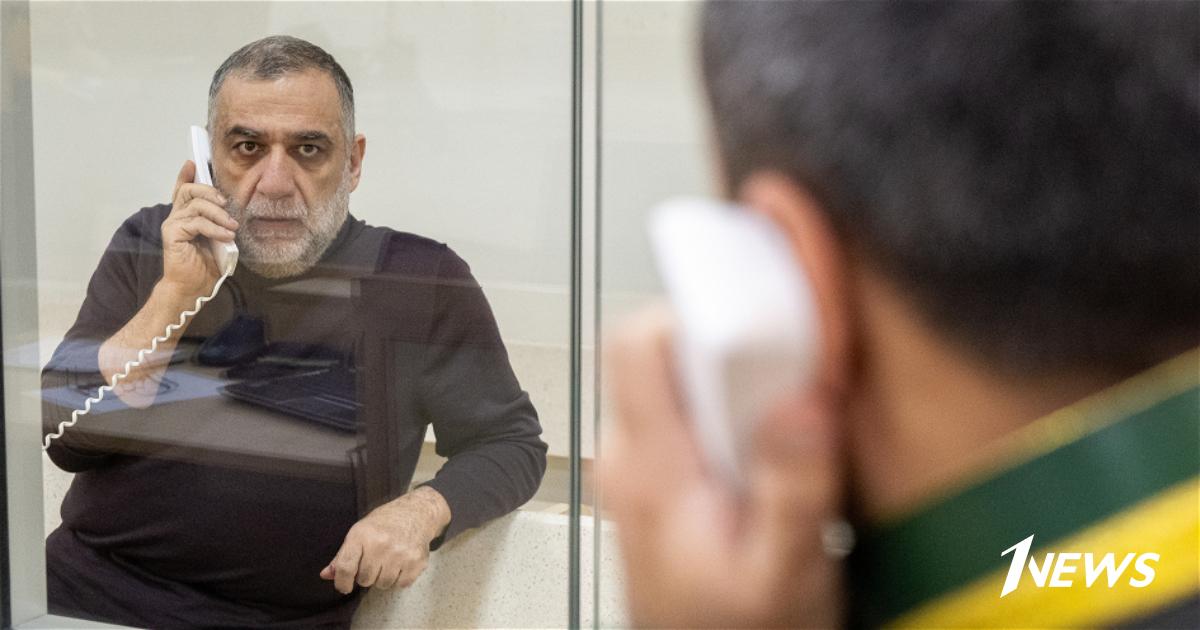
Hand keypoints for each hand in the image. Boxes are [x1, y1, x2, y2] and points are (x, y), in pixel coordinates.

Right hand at [159, 160, 237, 298]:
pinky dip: (214, 228)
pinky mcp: (172, 234)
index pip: (183, 190)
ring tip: (232, 226)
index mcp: (186, 216)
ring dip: (218, 214)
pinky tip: (226, 236)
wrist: (193, 288)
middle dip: (210, 191)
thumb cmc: (205, 266)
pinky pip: (196, 222)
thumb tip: (231, 213)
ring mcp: (172, 224)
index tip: (192, 161)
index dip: (186, 175)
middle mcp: (176, 217)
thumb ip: (219, 223)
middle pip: (189, 190)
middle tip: (227, 203)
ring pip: (195, 205)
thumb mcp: (218, 239)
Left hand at [320, 486, 451, 592]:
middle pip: (365, 580)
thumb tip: (326, 575)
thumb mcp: (360, 531)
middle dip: (367, 575)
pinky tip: (400, 563)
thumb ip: (342, 555)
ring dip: (383, 578)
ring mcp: (400, 554)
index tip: (344, 586)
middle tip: (374, 561)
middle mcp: (380, 544)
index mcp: (362, 535)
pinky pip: (400, 585)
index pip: (345, 567)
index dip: (341, 582)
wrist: (417, 512)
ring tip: (388, 561)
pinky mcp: (416, 562)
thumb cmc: (384, 522)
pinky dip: (399, 579)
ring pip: (383, 584)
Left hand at [600, 305, 846, 627]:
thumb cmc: (732, 628)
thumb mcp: (783, 571)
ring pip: (675, 380)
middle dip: (731, 350)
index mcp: (650, 471)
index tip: (758, 329)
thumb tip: (802, 400)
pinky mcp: (655, 476)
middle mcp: (630, 457)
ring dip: (734, 383)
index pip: (637, 345)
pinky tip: (768, 447)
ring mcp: (638, 465)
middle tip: (789, 377)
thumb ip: (792, 485)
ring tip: (785, 417)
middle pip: (662, 353)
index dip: (696, 315)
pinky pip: (683, 412)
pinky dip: (729, 411)